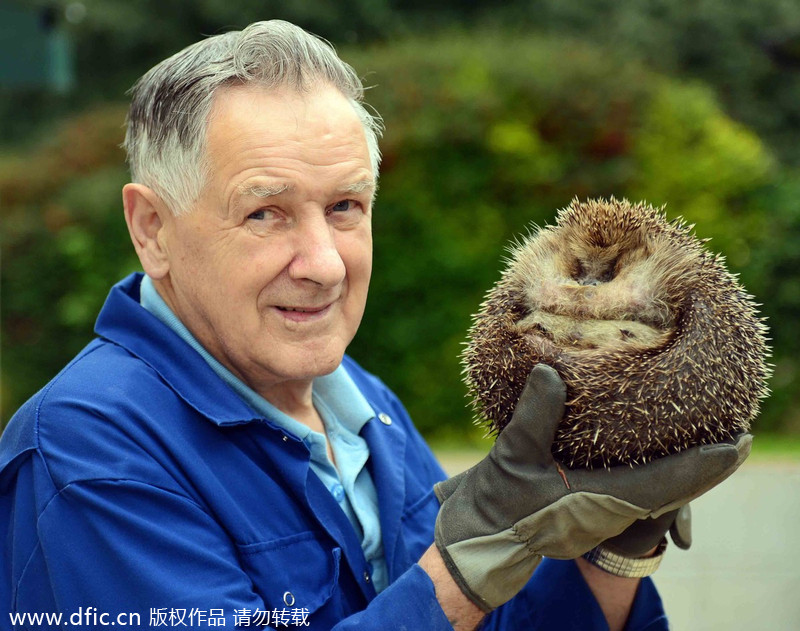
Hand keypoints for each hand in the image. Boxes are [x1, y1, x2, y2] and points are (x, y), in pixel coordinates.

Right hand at [434, 364, 750, 611]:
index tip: (736, 444)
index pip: (665, 485)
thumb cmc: (495, 509)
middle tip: (735, 438)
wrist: (476, 543)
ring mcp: (597, 512)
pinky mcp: (584, 507)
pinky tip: (651, 449)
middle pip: (671, 490)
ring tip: (703, 440)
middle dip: (703, 465)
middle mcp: (608, 511)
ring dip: (681, 466)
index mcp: (599, 504)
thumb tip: (550, 371)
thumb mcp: (512, 460)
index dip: (702, 465)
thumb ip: (533, 417)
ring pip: (654, 490)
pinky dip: (653, 468)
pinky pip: (633, 488)